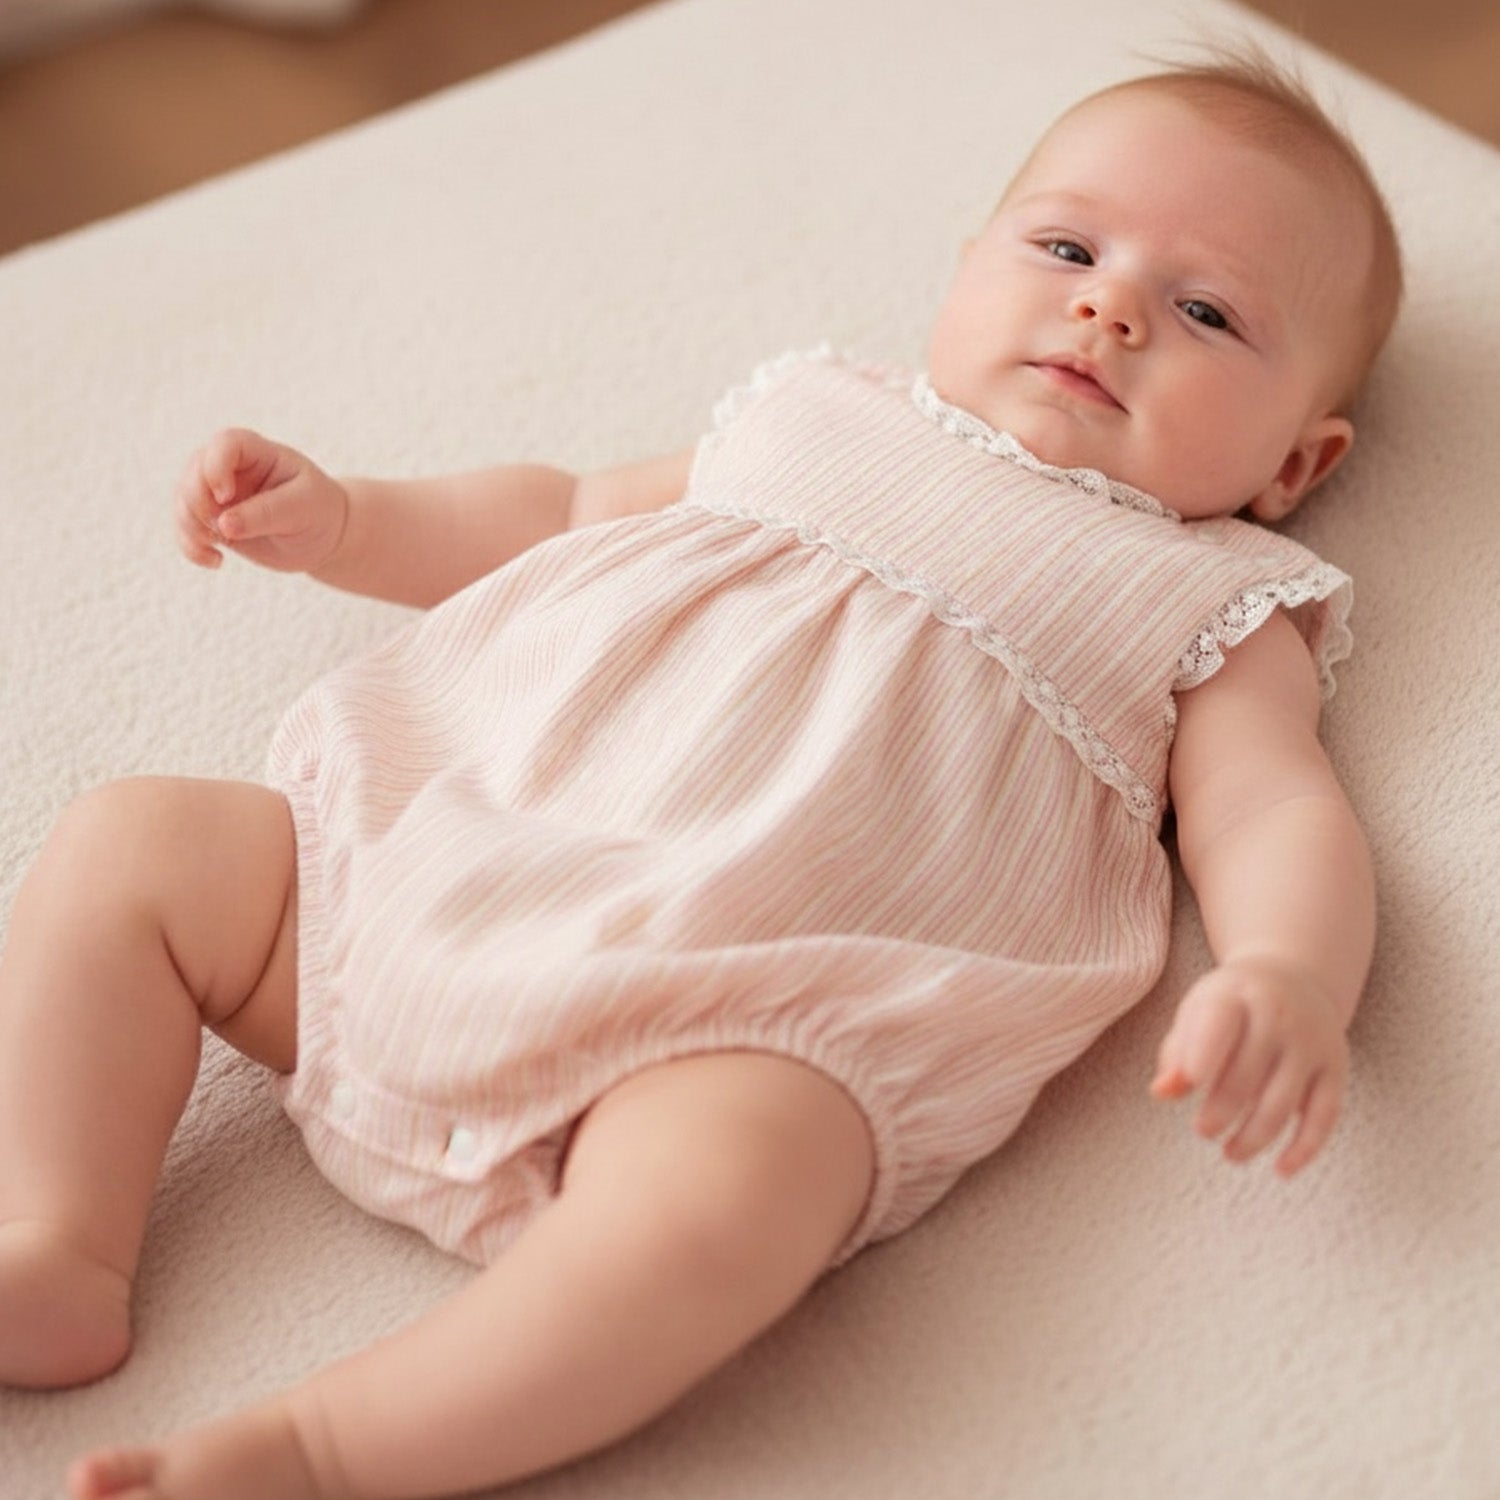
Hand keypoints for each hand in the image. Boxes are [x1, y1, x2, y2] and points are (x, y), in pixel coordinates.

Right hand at [176, 427, 347, 574]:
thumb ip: (265, 513)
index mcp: (256, 452)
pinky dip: (192, 547)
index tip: (226, 496)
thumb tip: (223, 525)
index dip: (216, 468)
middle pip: (194, 473)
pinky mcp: (213, 521)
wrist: (322, 536)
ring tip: (218, 550)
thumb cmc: (318, 511)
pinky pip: (186, 530)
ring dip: (191, 528)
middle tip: (222, 530)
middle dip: (198, 503)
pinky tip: (216, 561)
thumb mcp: (302, 507)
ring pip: (184, 502)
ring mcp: (216, 495)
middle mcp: (230, 468)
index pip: (225, 444)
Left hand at [1150, 954, 1348, 1176]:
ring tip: (1230, 1153)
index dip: (1205, 1052)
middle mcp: (1278, 1015)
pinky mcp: (1335, 1067)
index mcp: (1234, 994)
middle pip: (1247, 1074)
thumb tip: (1162, 1093)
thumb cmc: (1231, 1005)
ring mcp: (1311, 1042)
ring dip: (1255, 1136)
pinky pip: (1324, 1115)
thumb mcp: (1199, 1012)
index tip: (1192, 1082)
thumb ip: (1177, 1052)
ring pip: (1283, 1101)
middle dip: (1222, 1110)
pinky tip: (1281, 1170)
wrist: (1296, 976)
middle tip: (1202, 1130)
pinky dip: (1305, 1147)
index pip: (1220, 1021)